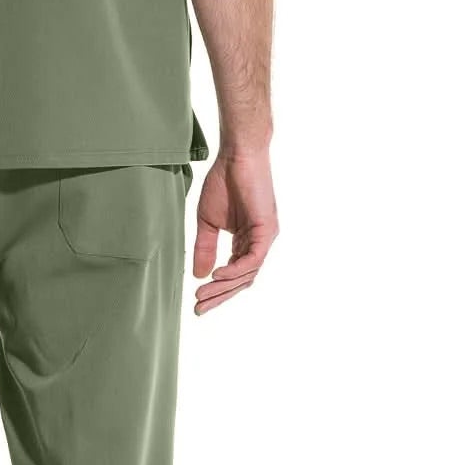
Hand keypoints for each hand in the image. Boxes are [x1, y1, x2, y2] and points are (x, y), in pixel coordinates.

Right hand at [191, 148, 276, 313]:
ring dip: (224, 286)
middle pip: (242, 279)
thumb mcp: (207, 222)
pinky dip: (236, 269)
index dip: (216, 290)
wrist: (236, 155)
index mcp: (246, 241)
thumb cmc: (223, 182)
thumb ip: (205, 248)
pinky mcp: (267, 228)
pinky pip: (253, 258)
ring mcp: (265, 236)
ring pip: (248, 273)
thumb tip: (199, 276)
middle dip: (219, 295)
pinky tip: (217, 275)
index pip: (234, 274)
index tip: (197, 303)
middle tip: (199, 309)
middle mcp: (259, 242)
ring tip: (203, 295)